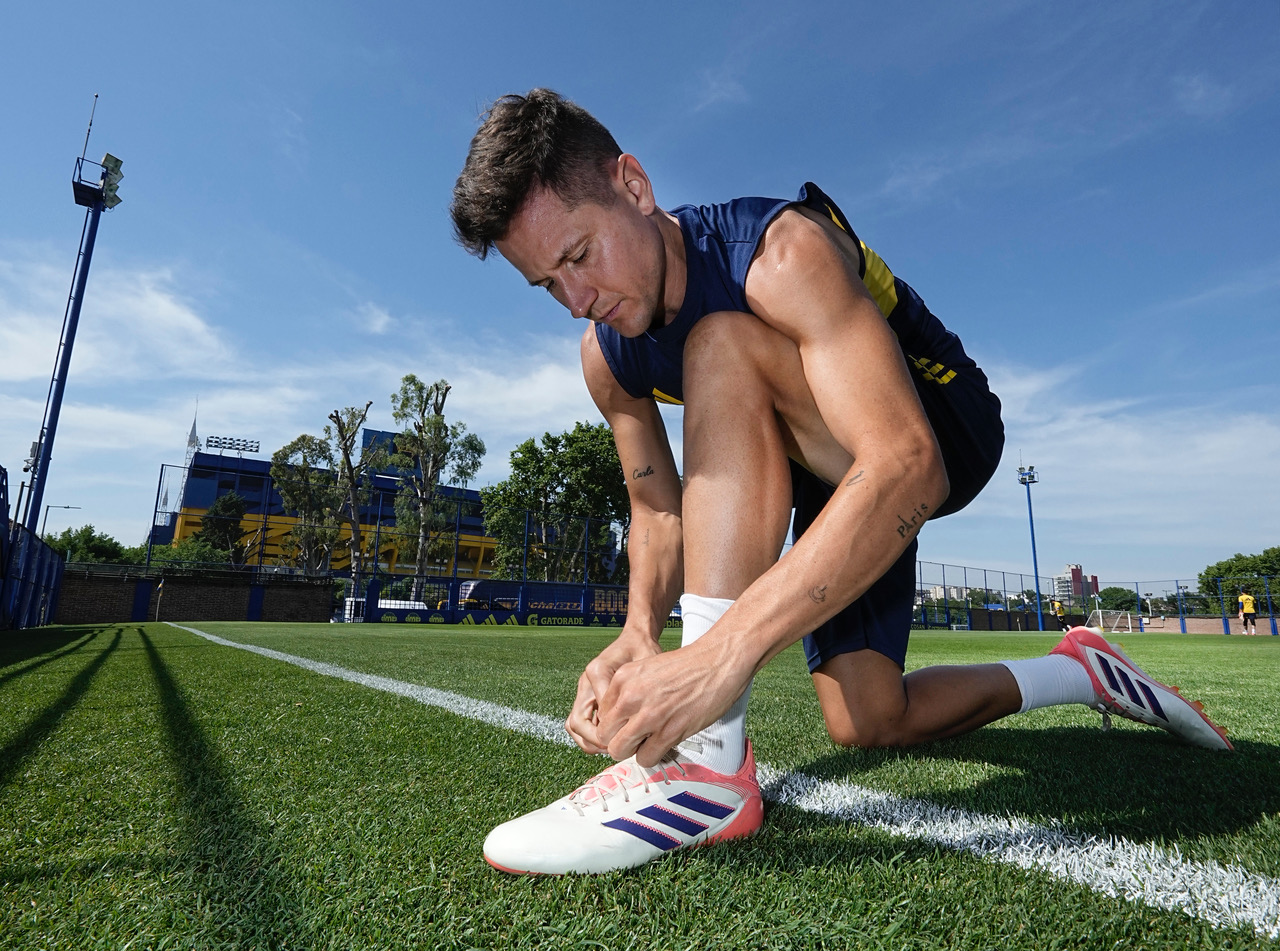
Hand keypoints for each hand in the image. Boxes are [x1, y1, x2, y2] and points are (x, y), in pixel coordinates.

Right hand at [565, 628, 661, 753]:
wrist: (635, 639)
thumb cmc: (642, 649)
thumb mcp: (646, 665)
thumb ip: (638, 689)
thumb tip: (634, 722)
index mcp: (597, 672)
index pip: (596, 711)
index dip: (609, 731)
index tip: (627, 740)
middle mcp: (585, 682)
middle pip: (577, 723)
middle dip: (595, 740)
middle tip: (616, 748)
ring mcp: (584, 690)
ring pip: (575, 725)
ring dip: (591, 740)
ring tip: (613, 746)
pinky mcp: (588, 697)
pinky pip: (582, 722)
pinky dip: (593, 735)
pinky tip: (614, 738)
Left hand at [596, 637, 753, 766]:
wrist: (718, 662)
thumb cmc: (688, 665)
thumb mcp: (647, 668)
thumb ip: (629, 690)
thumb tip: (621, 718)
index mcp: (623, 678)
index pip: (601, 714)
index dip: (614, 723)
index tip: (627, 724)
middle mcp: (631, 697)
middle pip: (605, 735)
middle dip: (618, 739)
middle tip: (635, 737)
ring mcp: (649, 716)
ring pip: (619, 750)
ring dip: (633, 750)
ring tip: (648, 742)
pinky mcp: (668, 732)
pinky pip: (645, 759)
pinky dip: (652, 756)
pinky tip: (663, 744)